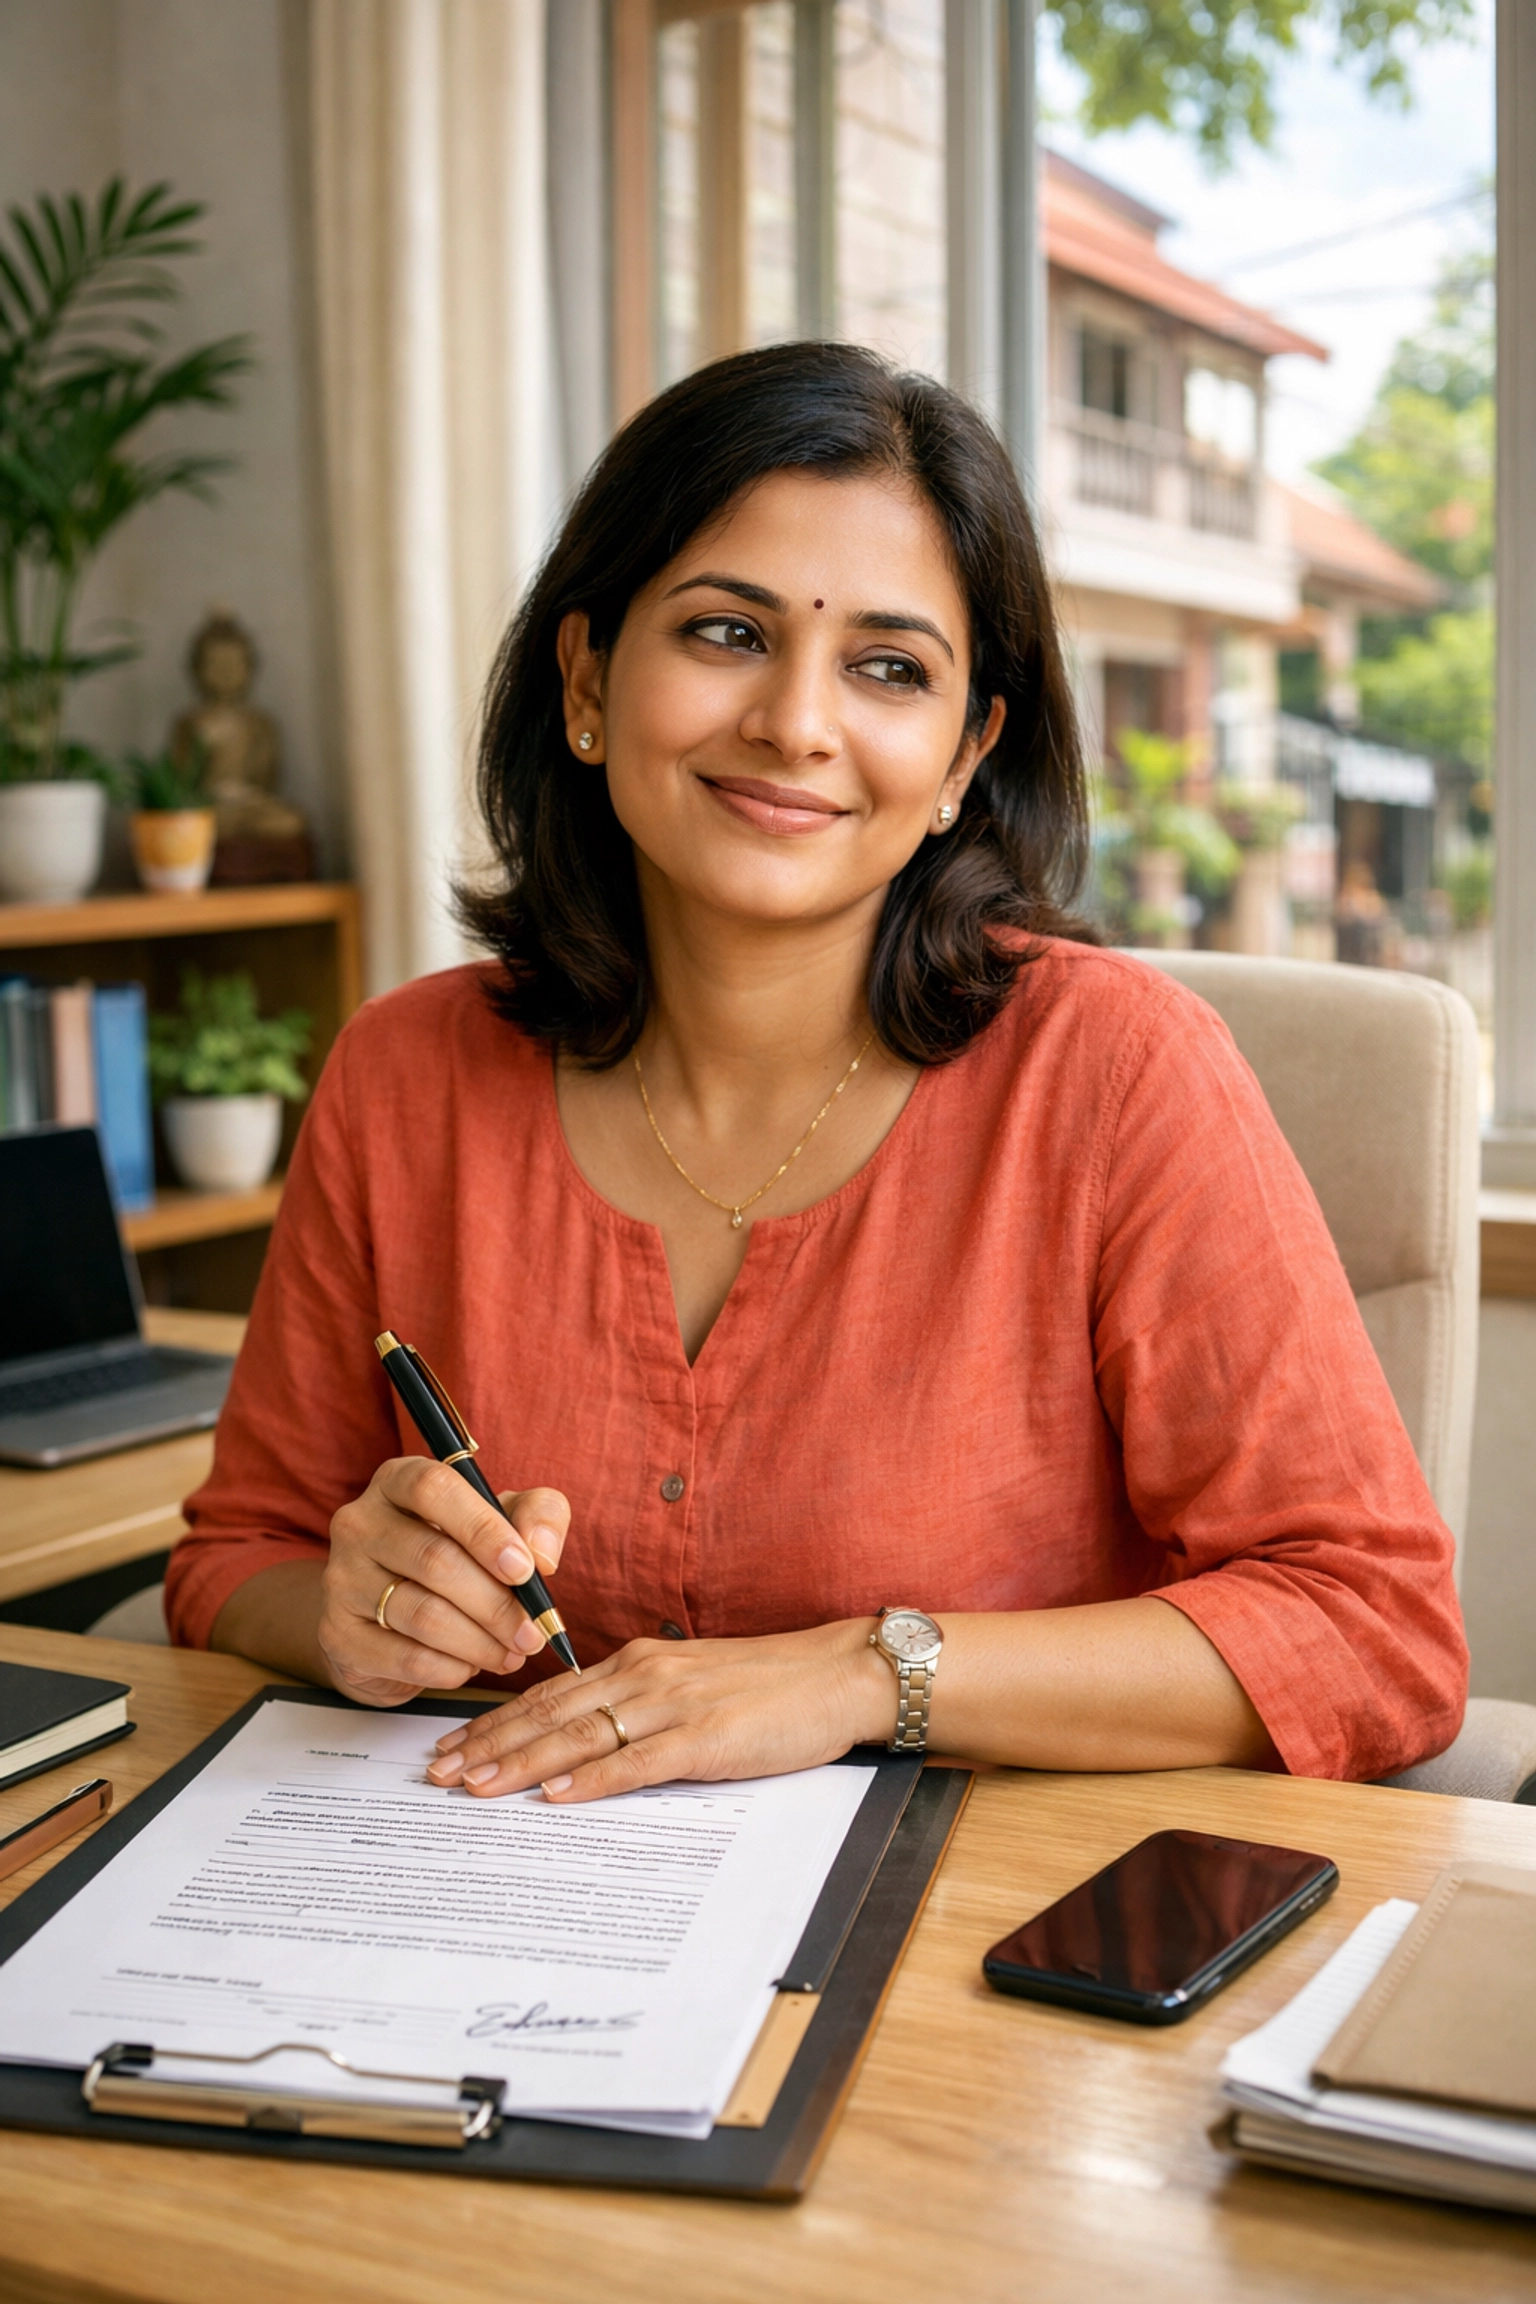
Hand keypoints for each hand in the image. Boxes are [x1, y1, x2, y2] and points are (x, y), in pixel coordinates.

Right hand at [320, 1458, 569, 1706]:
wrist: (388, 1617)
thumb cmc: (458, 1554)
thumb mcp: (504, 1520)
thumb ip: (537, 1517)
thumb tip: (541, 1554)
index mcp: (398, 1481)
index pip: (434, 1489)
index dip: (484, 1529)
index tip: (525, 1570)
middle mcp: (359, 1523)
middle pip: (434, 1560)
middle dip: (497, 1605)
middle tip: (533, 1633)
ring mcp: (341, 1579)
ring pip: (424, 1614)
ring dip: (481, 1643)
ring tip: (512, 1654)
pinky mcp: (338, 1634)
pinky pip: (406, 1657)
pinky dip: (451, 1669)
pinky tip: (470, 1666)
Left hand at [424, 1619, 898, 1798]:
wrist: (838, 1673)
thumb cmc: (770, 1685)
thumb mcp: (691, 1683)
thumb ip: (640, 1704)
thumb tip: (588, 1741)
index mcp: (639, 1663)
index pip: (549, 1696)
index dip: (495, 1723)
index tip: (452, 1748)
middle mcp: (645, 1676)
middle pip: (549, 1715)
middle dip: (487, 1745)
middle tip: (437, 1775)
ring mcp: (673, 1705)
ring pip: (579, 1737)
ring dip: (520, 1764)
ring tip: (473, 1787)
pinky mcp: (705, 1737)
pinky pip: (636, 1762)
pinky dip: (591, 1780)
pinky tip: (556, 1796)